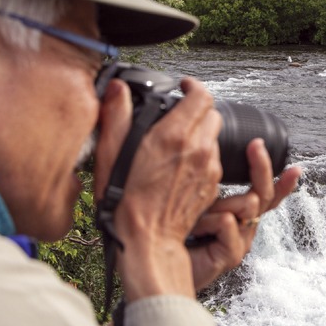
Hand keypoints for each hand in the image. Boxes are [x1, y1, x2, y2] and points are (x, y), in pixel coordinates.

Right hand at [93, 76, 222, 300]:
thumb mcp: (111, 153)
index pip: (202, 95)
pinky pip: (214, 160)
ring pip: (214, 137)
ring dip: (199, 135)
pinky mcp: (213, 185)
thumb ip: (116, 116)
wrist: (148, 239)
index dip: (193, 86)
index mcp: (175, 136)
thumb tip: (117, 90)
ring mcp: (209, 168)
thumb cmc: (127, 202)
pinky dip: (202, 157)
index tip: (184, 87)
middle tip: (177, 117)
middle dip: (197, 111)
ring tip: (176, 146)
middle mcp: (198, 149)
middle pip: (212, 114)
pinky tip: (180, 167)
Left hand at [188, 138, 301, 290]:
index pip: (267, 195)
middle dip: (262, 167)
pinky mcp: (232, 254)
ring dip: (216, 202)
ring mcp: (240, 242)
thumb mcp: (196, 199)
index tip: (295, 168)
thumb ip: (210, 181)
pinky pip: (227, 222)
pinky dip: (207, 220)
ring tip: (193, 214)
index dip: (283, 183)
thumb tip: (212, 148)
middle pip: (264, 195)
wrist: (159, 262)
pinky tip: (192, 230)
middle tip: (256, 146)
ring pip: (246, 204)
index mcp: (239, 215)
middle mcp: (244, 228)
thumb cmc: (173, 232)